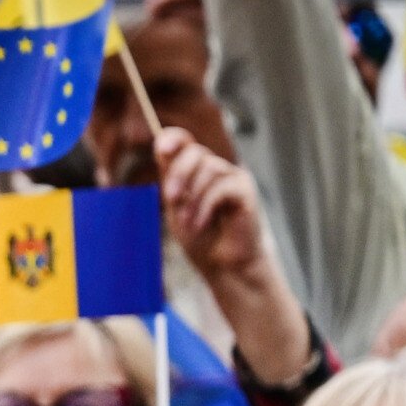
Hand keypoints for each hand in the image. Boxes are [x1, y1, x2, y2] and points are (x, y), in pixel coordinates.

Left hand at [158, 128, 267, 285]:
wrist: (223, 265)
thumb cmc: (201, 238)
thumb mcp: (177, 206)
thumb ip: (171, 178)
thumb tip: (160, 144)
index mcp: (196, 171)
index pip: (185, 142)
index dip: (173, 139)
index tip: (161, 148)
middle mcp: (216, 169)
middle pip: (195, 152)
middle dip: (179, 174)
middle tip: (170, 198)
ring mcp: (233, 178)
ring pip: (209, 168)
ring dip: (192, 197)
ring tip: (187, 222)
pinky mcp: (245, 191)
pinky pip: (221, 188)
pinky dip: (205, 207)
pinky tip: (199, 224)